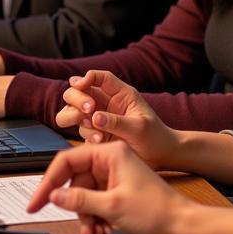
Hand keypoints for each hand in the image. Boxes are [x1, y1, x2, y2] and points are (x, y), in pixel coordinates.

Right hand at [27, 140, 188, 233]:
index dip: (48, 183)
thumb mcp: (112, 206)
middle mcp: (111, 160)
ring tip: (97, 233)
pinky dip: (96, 218)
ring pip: (84, 195)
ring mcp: (115, 175)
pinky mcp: (118, 190)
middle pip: (75, 182)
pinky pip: (96, 202)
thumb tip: (53, 196)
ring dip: (86, 217)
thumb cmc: (156, 210)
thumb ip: (79, 200)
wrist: (182, 224)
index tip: (35, 203)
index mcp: (110, 153)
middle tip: (82, 228)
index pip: (67, 161)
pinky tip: (105, 231)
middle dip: (75, 208)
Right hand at [56, 71, 179, 170]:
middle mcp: (106, 104)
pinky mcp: (95, 135)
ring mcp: (99, 119)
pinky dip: (85, 135)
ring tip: (94, 129)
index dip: (87, 77)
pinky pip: (80, 131)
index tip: (78, 84)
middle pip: (79, 91)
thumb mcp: (139, 127)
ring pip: (73, 111)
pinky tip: (99, 141)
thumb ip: (117, 122)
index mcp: (120, 94)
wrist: (159, 156)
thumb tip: (95, 117)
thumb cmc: (155, 136)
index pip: (100, 78)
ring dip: (76, 117)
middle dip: (77, 98)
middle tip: (88, 110)